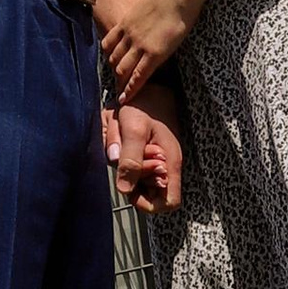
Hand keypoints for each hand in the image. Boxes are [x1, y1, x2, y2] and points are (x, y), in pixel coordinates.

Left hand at [101, 0, 215, 100]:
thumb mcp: (147, 4)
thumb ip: (143, 16)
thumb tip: (149, 20)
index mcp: (126, 21)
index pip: (109, 44)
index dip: (110, 56)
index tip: (111, 64)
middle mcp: (129, 35)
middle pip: (113, 58)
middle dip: (114, 72)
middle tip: (116, 84)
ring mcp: (139, 45)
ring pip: (122, 69)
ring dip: (120, 83)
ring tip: (120, 95)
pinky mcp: (154, 54)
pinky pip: (138, 76)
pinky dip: (131, 89)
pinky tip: (126, 98)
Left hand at [104, 97, 183, 212]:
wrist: (147, 84)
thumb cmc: (143, 104)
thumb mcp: (133, 130)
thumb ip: (131, 160)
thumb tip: (124, 189)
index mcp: (169, 163)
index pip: (169, 203)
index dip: (149, 204)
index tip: (131, 189)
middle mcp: (165, 165)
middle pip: (149, 192)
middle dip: (129, 179)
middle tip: (121, 156)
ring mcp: (155, 158)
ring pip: (137, 177)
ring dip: (122, 164)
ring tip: (118, 138)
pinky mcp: (145, 150)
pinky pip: (131, 162)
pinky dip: (120, 154)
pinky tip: (117, 135)